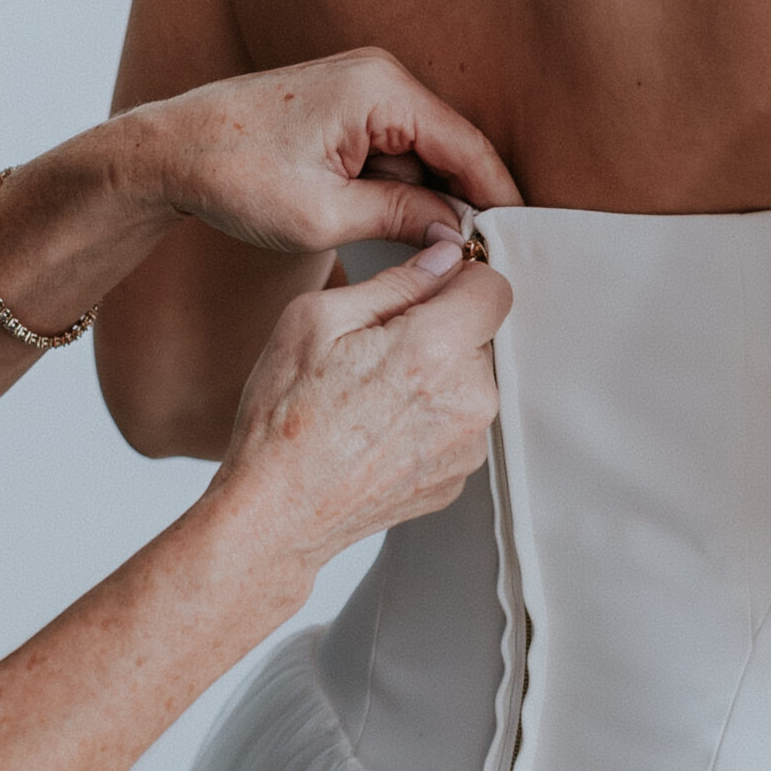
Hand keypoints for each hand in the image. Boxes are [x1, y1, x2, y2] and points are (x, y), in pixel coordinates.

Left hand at [124, 48, 523, 251]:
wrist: (168, 150)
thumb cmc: (233, 175)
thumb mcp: (324, 216)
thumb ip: (399, 219)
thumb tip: (455, 233)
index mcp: (379, 90)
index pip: (467, 145)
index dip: (498, 196)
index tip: (520, 238)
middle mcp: (378, 74)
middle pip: (451, 143)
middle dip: (468, 198)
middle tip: (489, 254)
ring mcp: (361, 86)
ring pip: (423, 148)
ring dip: (433, 194)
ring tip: (450, 250)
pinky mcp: (345, 104)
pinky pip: (394, 146)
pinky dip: (403, 184)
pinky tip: (408, 228)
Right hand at [210, 234, 513, 569]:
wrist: (277, 512)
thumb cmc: (283, 420)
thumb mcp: (316, 320)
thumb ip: (395, 282)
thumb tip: (443, 259)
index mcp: (435, 351)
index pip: (494, 288)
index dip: (458, 279)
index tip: (427, 290)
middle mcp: (467, 401)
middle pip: (479, 336)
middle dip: (438, 331)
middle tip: (374, 353)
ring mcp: (468, 446)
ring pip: (468, 381)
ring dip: (434, 377)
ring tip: (371, 398)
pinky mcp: (458, 476)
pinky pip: (457, 424)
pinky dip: (428, 419)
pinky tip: (378, 430)